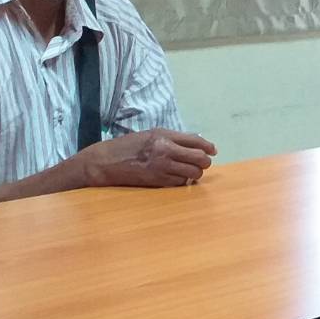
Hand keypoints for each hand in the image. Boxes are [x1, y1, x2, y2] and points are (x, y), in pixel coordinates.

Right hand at [80, 129, 217, 187]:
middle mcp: (165, 150)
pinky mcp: (158, 181)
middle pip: (199, 158)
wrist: (106, 162)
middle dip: (204, 161)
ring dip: (195, 173)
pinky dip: (183, 181)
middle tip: (202, 163)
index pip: (195, 141)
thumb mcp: (151, 135)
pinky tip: (177, 177)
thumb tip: (196, 144)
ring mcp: (162, 167)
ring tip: (189, 170)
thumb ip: (173, 139)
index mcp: (163, 135)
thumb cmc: (128, 146)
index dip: (208, 147)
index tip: (213, 150)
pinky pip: (181, 183)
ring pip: (193, 173)